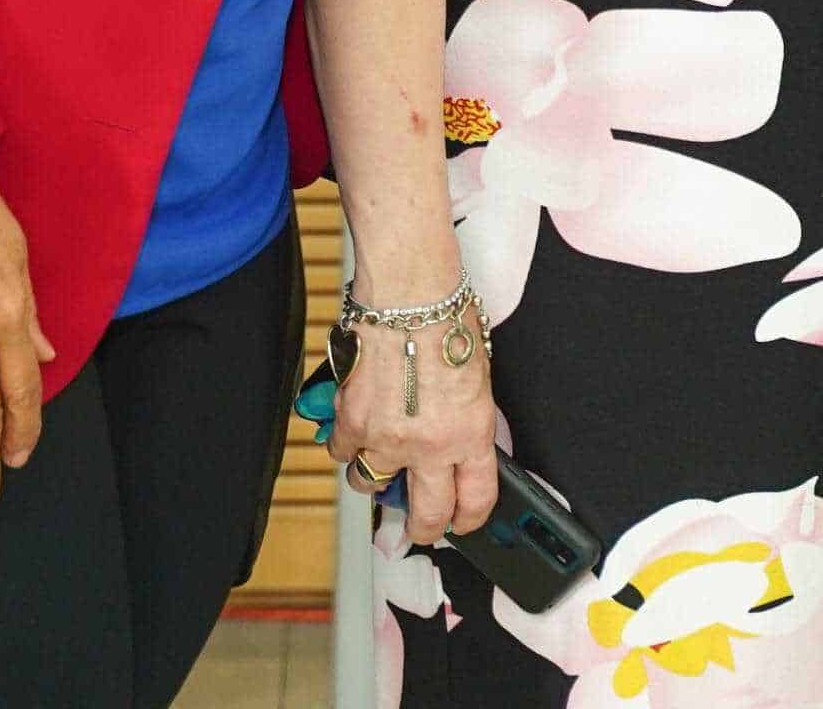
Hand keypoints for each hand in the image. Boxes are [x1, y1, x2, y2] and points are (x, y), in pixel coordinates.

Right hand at [332, 309, 498, 546]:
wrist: (410, 293)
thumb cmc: (448, 321)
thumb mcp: (480, 379)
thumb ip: (468, 421)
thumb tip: (461, 446)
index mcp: (471, 434)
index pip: (475, 500)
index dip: (469, 520)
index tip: (463, 523)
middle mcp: (429, 445)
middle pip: (425, 516)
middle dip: (423, 528)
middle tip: (421, 526)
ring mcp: (386, 438)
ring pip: (371, 485)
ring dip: (376, 476)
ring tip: (383, 456)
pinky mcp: (351, 422)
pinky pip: (342, 452)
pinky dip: (347, 444)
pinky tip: (358, 425)